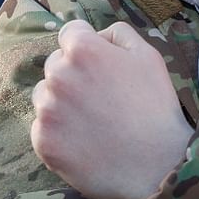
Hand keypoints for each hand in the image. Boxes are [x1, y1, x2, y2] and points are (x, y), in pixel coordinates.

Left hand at [31, 20, 193, 198]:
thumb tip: (97, 34)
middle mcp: (58, 75)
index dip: (88, 45)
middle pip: (55, 64)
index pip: (70, 33)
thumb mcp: (148, 56)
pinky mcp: (43, 141)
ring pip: (45, 96)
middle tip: (100, 97)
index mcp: (83, 50)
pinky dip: (58, 132)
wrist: (156, 165)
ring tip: (92, 120)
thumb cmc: (156, 107)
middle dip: (73, 74)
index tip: (100, 64)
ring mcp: (47, 110)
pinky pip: (42, 128)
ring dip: (61, 102)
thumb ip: (118, 33)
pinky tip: (84, 140)